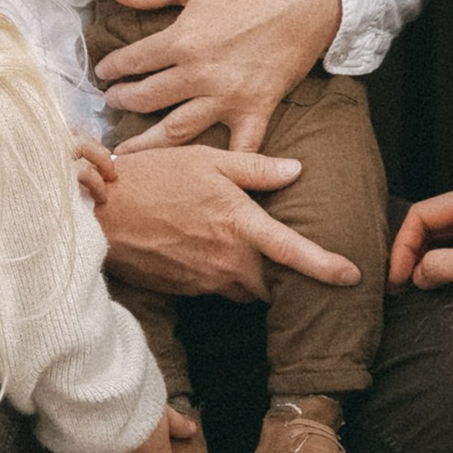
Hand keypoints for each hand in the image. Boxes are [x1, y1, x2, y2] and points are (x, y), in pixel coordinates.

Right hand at [86, 137, 357, 299]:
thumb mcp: (206, 160)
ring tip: (238, 250)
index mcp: (240, 224)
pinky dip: (219, 275)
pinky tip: (203, 250)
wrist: (100, 213)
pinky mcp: (184, 292)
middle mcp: (227, 261)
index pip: (294, 252)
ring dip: (249, 275)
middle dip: (282, 279)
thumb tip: (295, 170)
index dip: (326, 266)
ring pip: (243, 288)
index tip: (352, 275)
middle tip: (286, 261)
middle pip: (271, 284)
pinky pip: (214, 288)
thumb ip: (255, 168)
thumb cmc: (153, 178)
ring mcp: (204, 281)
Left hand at [101, 0, 340, 152]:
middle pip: (148, 98)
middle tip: (112, 104)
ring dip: (148, 143)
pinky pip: (240, 146)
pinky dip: (225, 164)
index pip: (134, 60)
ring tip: (126, 151)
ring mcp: (229, 96)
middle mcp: (201, 74)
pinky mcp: (257, 109)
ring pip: (178, 130)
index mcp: (183, 39)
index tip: (103, 72)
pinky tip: (205, 177)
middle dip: (123, 102)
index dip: (112, 67)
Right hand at [388, 182, 452, 300]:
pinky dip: (439, 261)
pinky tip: (431, 279)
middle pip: (428, 223)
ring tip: (410, 284)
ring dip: (423, 258)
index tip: (397, 277)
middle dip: (410, 252)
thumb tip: (415, 273)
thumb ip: (441, 265)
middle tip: (398, 284)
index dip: (403, 245)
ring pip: (439, 235)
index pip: (422, 214)